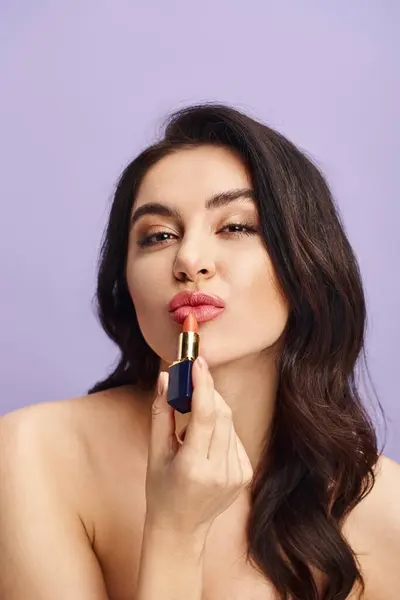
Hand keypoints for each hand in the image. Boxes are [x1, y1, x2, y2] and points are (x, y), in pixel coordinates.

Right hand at [144, 356, 253, 536]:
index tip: (198, 362)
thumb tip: (167, 377)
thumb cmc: (161, 489)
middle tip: (193, 376)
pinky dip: (220, 428)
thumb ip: (162, 412)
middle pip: (222, 414)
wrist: (181, 528)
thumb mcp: (155, 452)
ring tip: (192, 420)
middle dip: (208, 391)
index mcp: (194, 467)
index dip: (203, 385)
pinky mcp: (246, 474)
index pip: (206, 416)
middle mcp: (221, 472)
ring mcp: (237, 475)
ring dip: (212, 409)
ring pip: (229, 423)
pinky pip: (234, 437)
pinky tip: (205, 440)